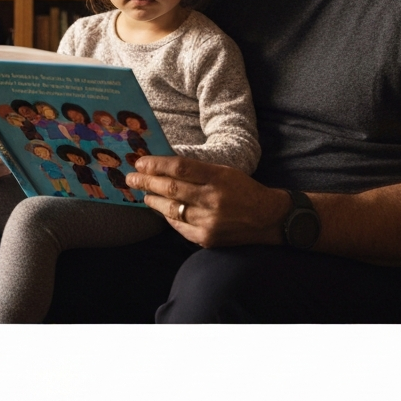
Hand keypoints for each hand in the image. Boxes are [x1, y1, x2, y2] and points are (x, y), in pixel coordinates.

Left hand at [126, 154, 289, 247]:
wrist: (269, 218)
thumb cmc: (244, 190)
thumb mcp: (224, 171)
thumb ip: (197, 170)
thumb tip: (164, 167)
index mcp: (217, 177)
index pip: (179, 167)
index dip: (156, 164)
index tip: (141, 162)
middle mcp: (212, 199)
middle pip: (170, 188)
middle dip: (146, 182)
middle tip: (131, 178)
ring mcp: (208, 221)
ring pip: (170, 209)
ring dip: (152, 200)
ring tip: (143, 193)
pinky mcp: (207, 238)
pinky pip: (178, 226)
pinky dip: (167, 217)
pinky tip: (161, 210)